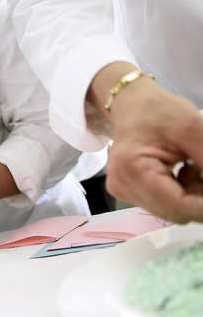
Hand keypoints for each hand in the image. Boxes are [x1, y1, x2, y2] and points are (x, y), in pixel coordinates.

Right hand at [98, 67, 202, 222]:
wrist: (132, 104)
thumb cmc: (159, 111)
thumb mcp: (192, 128)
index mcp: (132, 169)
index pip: (179, 206)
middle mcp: (122, 187)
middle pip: (177, 212)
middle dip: (200, 197)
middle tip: (202, 169)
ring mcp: (122, 192)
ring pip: (173, 211)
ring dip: (193, 196)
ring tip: (192, 168)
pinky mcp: (128, 193)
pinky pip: (165, 205)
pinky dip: (182, 194)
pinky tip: (181, 173)